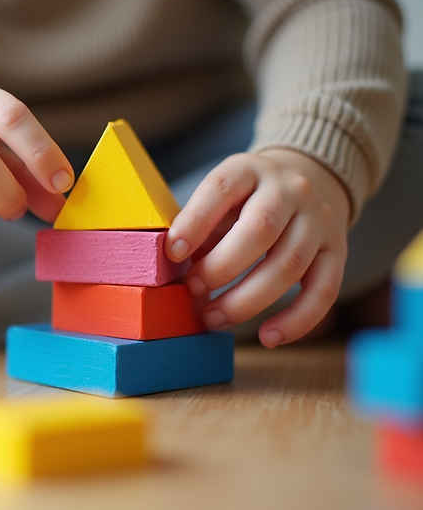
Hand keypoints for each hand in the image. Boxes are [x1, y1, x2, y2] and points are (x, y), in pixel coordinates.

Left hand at [165, 149, 349, 346]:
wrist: (309, 179)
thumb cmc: (246, 199)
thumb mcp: (220, 198)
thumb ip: (199, 225)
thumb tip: (173, 269)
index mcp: (249, 171)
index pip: (221, 189)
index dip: (195, 222)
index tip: (172, 252)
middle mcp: (290, 190)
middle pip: (261, 229)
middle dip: (221, 267)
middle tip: (193, 289)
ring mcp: (319, 220)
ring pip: (289, 264)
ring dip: (248, 300)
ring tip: (215, 318)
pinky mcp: (338, 251)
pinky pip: (324, 290)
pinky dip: (297, 320)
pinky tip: (269, 338)